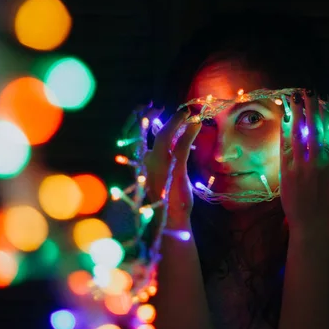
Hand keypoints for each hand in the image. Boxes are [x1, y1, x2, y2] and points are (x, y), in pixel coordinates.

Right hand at [143, 106, 200, 229]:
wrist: (171, 221)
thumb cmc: (168, 199)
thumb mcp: (163, 176)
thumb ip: (164, 157)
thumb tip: (174, 138)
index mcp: (140, 164)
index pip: (133, 136)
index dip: (138, 120)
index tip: (148, 109)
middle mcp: (145, 163)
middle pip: (144, 132)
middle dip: (150, 115)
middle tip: (162, 107)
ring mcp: (159, 166)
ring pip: (164, 135)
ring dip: (176, 121)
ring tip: (187, 114)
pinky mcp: (175, 170)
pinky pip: (181, 146)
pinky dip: (189, 132)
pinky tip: (196, 125)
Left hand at [280, 90, 328, 241]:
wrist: (313, 225)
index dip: (328, 115)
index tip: (326, 102)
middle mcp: (319, 161)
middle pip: (314, 128)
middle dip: (311, 109)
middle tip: (308, 92)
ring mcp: (301, 166)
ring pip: (298, 134)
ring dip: (296, 114)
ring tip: (293, 99)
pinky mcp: (287, 172)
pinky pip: (285, 147)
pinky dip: (286, 132)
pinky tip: (285, 121)